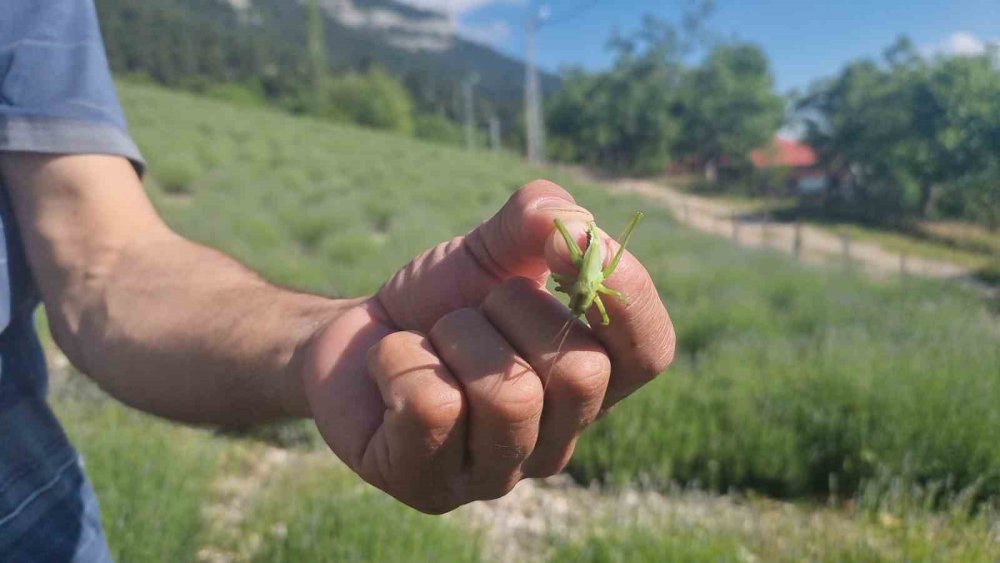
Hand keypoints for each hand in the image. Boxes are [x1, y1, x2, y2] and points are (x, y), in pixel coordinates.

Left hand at [300, 180, 674, 512]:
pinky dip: (399, 361)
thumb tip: (575, 227)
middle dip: (512, 312)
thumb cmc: (439, 301)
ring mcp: (496, 472)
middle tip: (472, 312)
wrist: (354, 336)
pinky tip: (392, 372)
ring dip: (454, 339)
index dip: (626, 294)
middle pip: (579, 373)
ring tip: (433, 342)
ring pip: (507, 395)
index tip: (565, 249)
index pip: (651, 353)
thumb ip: (537, 220)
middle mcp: (556, 438)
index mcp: (590, 380)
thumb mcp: (489, 246)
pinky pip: (433, 408)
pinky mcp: (430, 487)